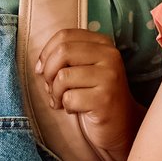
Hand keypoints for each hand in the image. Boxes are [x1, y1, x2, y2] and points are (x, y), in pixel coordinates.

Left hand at [39, 28, 139, 158]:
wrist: (121, 125)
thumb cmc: (94, 95)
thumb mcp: (83, 69)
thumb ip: (65, 58)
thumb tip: (40, 65)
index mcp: (103, 44)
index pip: (64, 36)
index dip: (47, 53)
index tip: (43, 70)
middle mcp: (110, 56)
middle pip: (63, 52)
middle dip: (48, 72)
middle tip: (50, 87)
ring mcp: (109, 77)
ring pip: (63, 76)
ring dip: (55, 93)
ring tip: (62, 101)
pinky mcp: (105, 99)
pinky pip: (70, 98)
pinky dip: (66, 106)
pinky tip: (75, 110)